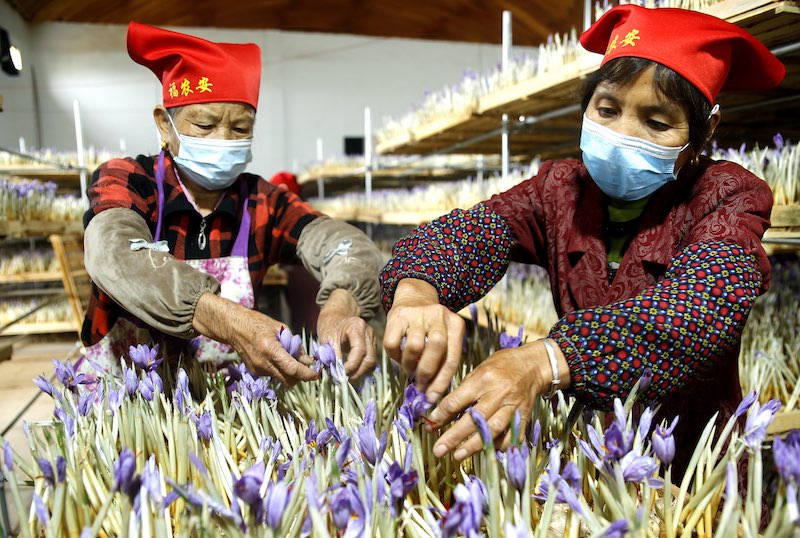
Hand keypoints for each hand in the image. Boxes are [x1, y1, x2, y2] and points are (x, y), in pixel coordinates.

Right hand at [193, 292, 318, 384]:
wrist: (233, 327)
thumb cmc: (258, 323)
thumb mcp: (280, 328)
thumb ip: (294, 345)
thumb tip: (307, 360)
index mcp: (270, 349)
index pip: (292, 369)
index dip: (307, 374)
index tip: (316, 375)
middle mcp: (263, 363)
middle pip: (288, 381)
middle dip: (300, 377)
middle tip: (307, 368)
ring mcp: (257, 370)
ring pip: (281, 378)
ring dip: (290, 372)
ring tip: (289, 357)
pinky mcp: (254, 372)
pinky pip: (273, 375)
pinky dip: (280, 369)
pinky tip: (277, 357)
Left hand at [316, 289, 376, 379]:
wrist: (335, 316)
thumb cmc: (329, 326)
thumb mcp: (326, 339)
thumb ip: (332, 355)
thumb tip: (337, 374)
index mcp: (357, 327)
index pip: (360, 351)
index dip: (352, 365)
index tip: (341, 373)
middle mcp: (368, 333)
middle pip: (370, 358)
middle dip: (358, 372)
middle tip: (345, 379)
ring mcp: (372, 339)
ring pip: (372, 361)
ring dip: (361, 372)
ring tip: (348, 377)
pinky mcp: (372, 345)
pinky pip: (370, 360)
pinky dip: (362, 368)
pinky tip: (353, 372)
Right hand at [383, 279, 464, 403]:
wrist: (415, 296)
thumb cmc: (432, 326)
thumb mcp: (446, 337)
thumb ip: (443, 361)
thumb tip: (432, 393)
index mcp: (456, 324)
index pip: (452, 358)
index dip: (442, 381)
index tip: (433, 397)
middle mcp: (439, 316)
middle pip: (436, 348)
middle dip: (427, 372)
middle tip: (419, 385)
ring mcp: (418, 314)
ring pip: (414, 347)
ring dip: (409, 365)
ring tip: (409, 369)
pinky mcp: (398, 315)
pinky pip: (393, 343)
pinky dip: (394, 356)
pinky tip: (398, 357)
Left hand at [427, 339, 567, 460]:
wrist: (534, 365)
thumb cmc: (502, 364)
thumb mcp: (479, 369)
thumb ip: (464, 389)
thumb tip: (443, 411)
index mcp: (483, 379)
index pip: (457, 400)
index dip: (442, 415)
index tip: (431, 425)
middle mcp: (498, 394)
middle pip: (474, 420)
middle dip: (454, 437)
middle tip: (439, 449)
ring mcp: (513, 407)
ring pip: (492, 431)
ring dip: (474, 446)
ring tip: (458, 456)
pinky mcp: (524, 417)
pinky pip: (511, 437)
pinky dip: (499, 446)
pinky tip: (486, 451)